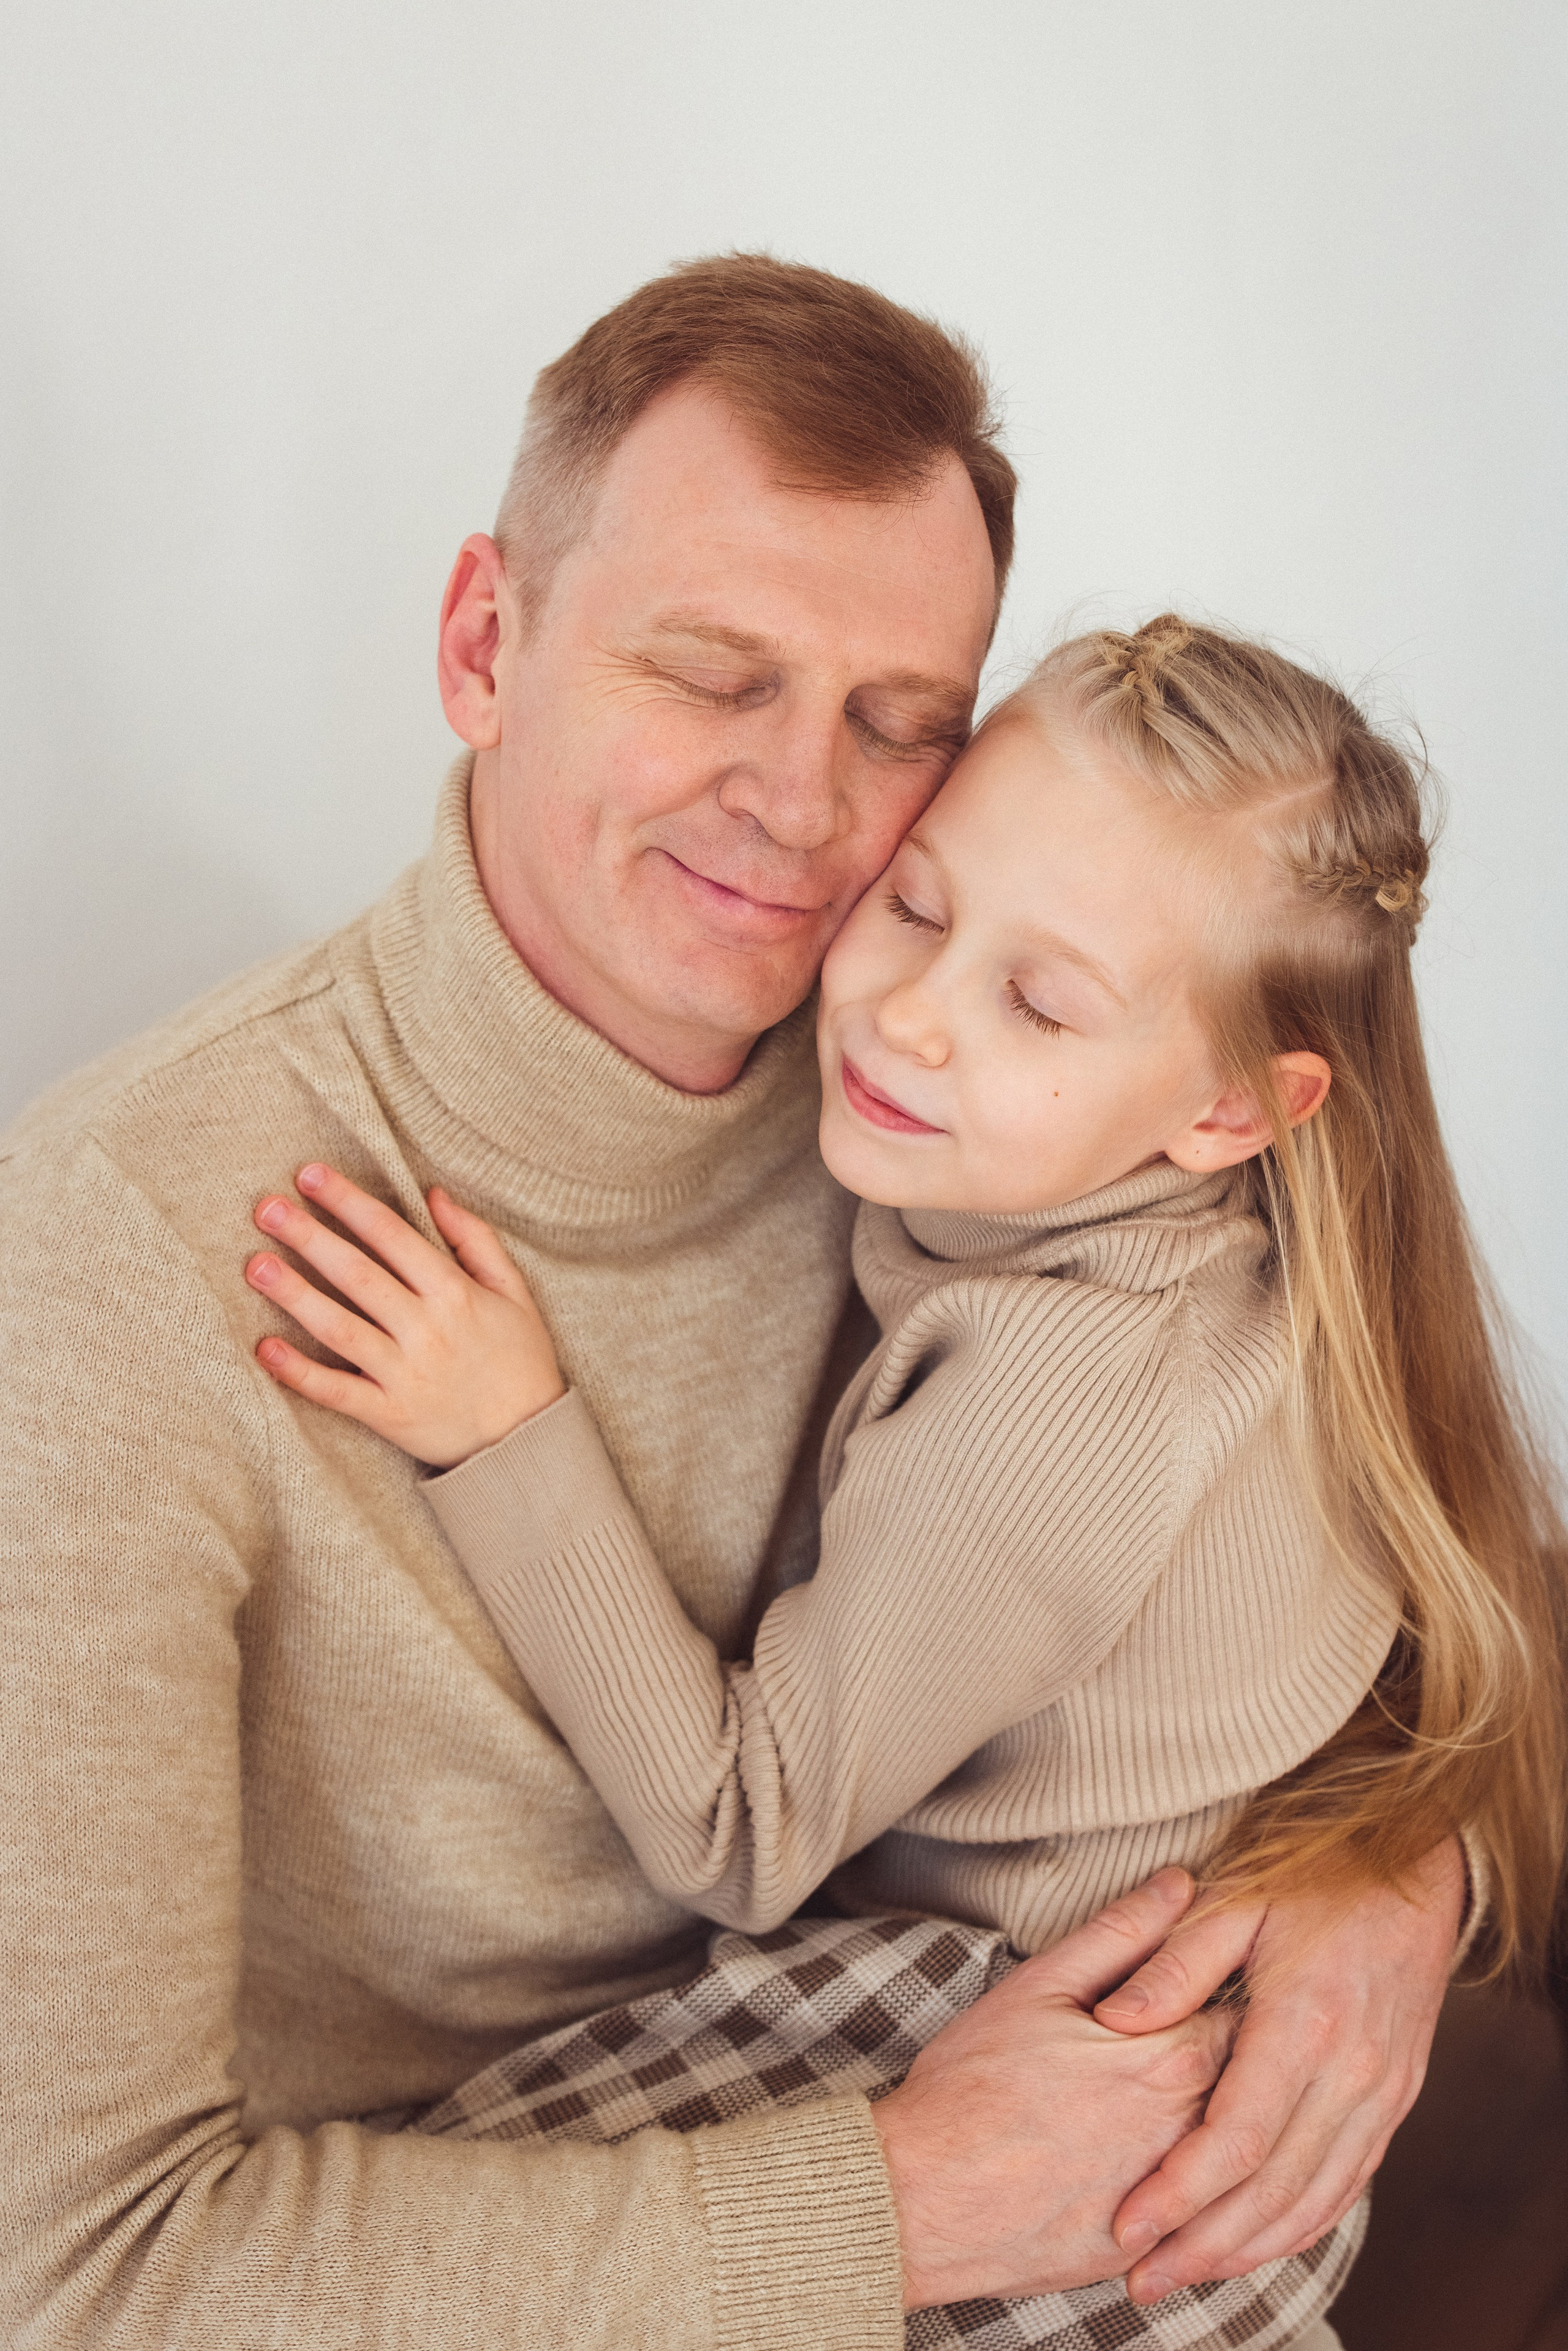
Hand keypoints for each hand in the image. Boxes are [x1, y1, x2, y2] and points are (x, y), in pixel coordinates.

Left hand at [246, 1163, 563, 1465]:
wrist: (527, 1441)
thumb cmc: (521, 1359)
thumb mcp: (514, 1290)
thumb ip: (475, 1239)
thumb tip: (434, 1194)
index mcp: (455, 1292)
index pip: (391, 1235)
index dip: (348, 1201)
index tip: (309, 1175)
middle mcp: (427, 1330)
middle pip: (357, 1274)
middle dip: (309, 1237)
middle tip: (266, 1208)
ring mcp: (405, 1374)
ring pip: (339, 1327)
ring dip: (294, 1295)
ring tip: (255, 1266)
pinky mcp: (389, 1414)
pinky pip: (336, 1391)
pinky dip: (298, 1372)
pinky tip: (264, 1348)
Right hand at [871, 1868, 1235, 2309]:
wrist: (923, 2200)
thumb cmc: (972, 2087)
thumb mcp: (1039, 1988)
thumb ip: (1120, 1932)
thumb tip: (1181, 1883)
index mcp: (1174, 2058)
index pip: (1253, 2010)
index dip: (1242, 1987)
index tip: (1226, 1980)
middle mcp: (1195, 2132)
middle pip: (1256, 2084)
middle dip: (1250, 2057)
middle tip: (1211, 2037)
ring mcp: (1181, 2202)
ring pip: (1240, 2153)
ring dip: (1232, 2124)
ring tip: (1179, 2104)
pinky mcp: (1157, 2253)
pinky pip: (1213, 2216)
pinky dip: (1212, 2190)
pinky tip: (1176, 2169)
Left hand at [1093, 1836, 1464, 2299]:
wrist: (1416, 1870)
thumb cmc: (1315, 1874)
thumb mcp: (1236, 1898)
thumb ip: (1175, 1962)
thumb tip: (1115, 2021)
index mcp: (1304, 2022)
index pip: (1238, 2138)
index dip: (1180, 2192)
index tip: (1127, 2226)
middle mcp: (1352, 2072)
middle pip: (1274, 2188)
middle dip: (1204, 2243)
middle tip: (1142, 2280)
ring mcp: (1382, 2093)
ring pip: (1314, 2200)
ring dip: (1249, 2249)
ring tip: (1186, 2275)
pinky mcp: (1395, 2100)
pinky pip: (1347, 2184)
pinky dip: (1300, 2224)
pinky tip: (1256, 2242)